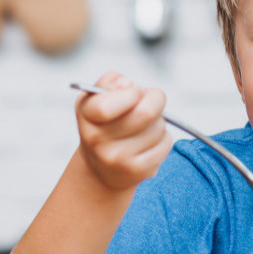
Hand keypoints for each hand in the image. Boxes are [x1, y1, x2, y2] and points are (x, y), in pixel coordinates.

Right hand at [75, 72, 171, 191]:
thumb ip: (110, 82)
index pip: (105, 106)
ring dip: (159, 121)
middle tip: (151, 101)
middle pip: (145, 113)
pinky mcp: (138, 171)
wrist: (102, 168)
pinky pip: (166, 144)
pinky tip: (148, 142)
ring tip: (145, 126)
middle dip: (155, 100)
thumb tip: (126, 84)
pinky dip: (163, 138)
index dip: (130, 93)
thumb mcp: (96, 98)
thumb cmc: (104, 124)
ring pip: (159, 128)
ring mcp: (118, 158)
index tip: (134, 91)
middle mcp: (98, 140)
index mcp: (87, 115)